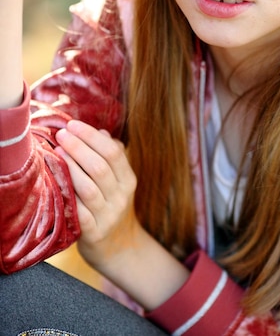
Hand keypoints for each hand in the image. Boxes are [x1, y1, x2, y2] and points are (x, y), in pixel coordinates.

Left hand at [55, 119, 189, 309]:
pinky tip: (56, 182)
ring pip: (89, 188)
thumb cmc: (112, 207)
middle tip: (61, 134)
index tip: (73, 124)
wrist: (120, 249)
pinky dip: (67, 196)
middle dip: (78, 147)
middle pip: (100, 167)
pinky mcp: (94, 233)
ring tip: (57, 152)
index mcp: (128, 180)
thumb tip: (101, 132)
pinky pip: (79, 212)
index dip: (92, 136)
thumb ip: (112, 158)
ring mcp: (108, 216)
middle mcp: (121, 197)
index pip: (113, 152)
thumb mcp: (119, 182)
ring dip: (71, 167)